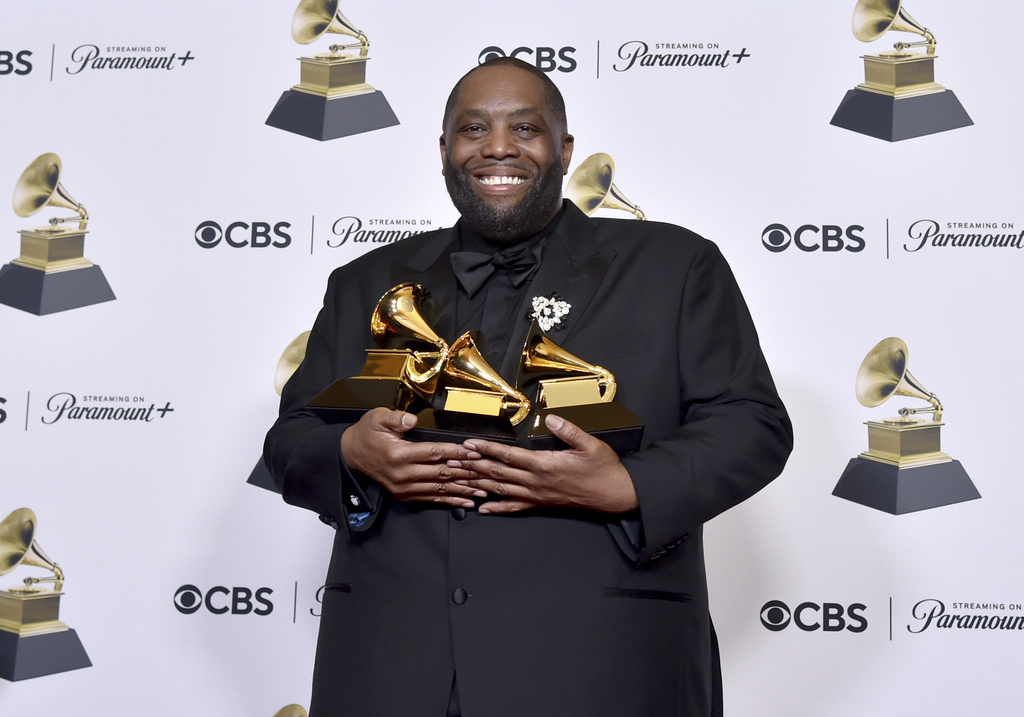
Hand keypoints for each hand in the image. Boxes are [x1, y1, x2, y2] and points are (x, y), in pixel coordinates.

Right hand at [341, 408, 484, 506]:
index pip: (434, 453)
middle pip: (442, 473)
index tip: (474, 451)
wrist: (351, 455)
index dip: (456, 453)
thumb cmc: (367, 434)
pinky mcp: (405, 495)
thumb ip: (396, 418)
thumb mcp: (376, 418)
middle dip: (466, 473)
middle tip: (487, 472)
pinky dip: (450, 501)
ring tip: (483, 489)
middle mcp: (403, 474)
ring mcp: (404, 488)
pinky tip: (466, 501)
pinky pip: (432, 499)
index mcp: (399, 454)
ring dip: (463, 490)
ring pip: (440, 489)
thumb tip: (411, 419)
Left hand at [453, 414, 637, 514]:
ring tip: (458, 480)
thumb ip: (569, 430)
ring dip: (477, 484)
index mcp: (545, 465)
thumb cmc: (603, 468)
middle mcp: (536, 482)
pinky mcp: (541, 503)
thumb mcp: (590, 444)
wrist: (614, 494)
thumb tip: (551, 417)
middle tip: (451, 462)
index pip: (509, 456)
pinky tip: (482, 509)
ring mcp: (537, 495)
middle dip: (472, 467)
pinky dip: (497, 508)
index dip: (487, 449)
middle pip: (497, 474)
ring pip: (501, 490)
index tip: (469, 444)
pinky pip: (515, 507)